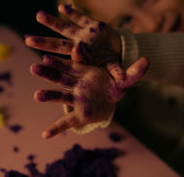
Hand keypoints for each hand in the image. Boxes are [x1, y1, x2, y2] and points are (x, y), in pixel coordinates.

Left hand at [25, 5, 123, 79]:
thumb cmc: (110, 62)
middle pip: (58, 44)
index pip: (69, 59)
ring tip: (39, 15)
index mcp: (81, 59)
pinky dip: (72, 12)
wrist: (116, 49)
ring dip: (52, 21)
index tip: (47, 58)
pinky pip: (79, 17)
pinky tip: (62, 7)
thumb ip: (117, 71)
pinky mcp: (89, 24)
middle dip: (43, 42)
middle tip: (28, 40)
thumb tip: (121, 79)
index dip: (58, 59)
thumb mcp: (113, 67)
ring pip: (63, 27)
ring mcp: (81, 34)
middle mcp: (77, 46)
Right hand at [30, 54, 148, 138]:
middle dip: (49, 72)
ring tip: (37, 96)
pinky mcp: (79, 114)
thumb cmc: (114, 85)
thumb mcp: (126, 79)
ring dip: (48, 95)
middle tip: (35, 66)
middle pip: (62, 76)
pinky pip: (66, 122)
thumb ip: (135, 71)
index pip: (78, 62)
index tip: (70, 48)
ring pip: (60, 95)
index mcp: (87, 72)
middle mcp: (78, 83)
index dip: (75, 55)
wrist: (110, 99)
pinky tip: (46, 135)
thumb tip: (148, 59)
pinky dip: (57, 129)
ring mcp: (76, 98)